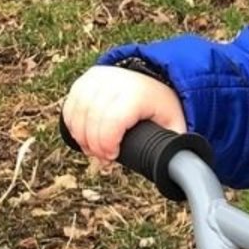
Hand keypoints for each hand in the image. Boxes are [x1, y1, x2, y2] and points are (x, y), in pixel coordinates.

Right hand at [62, 65, 185, 162]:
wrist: (154, 80)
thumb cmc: (163, 107)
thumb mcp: (174, 125)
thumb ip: (175, 146)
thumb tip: (177, 170)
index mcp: (138, 94)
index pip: (112, 122)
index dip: (107, 144)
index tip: (112, 156)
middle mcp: (116, 82)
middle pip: (92, 120)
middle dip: (93, 145)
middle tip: (102, 157)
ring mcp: (99, 78)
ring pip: (78, 113)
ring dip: (80, 137)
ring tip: (92, 150)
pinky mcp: (87, 78)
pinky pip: (70, 105)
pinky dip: (72, 124)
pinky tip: (81, 136)